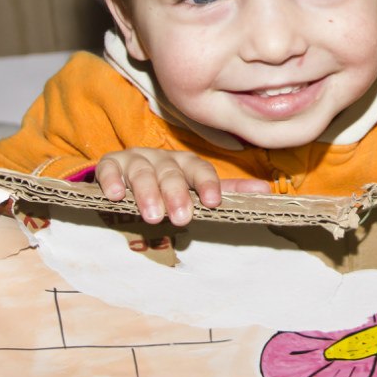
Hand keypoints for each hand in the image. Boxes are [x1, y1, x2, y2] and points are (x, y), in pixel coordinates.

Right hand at [96, 148, 270, 224]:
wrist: (126, 175)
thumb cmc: (169, 185)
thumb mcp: (196, 188)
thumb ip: (227, 190)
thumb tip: (266, 191)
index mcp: (186, 164)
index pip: (200, 169)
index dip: (208, 184)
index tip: (214, 202)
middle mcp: (163, 158)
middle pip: (172, 172)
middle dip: (178, 194)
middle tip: (183, 217)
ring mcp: (136, 160)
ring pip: (143, 172)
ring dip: (148, 192)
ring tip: (154, 215)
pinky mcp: (111, 164)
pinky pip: (109, 169)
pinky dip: (112, 181)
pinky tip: (115, 196)